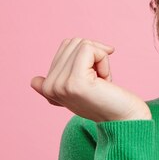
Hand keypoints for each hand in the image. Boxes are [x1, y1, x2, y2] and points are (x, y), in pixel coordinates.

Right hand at [30, 38, 151, 121]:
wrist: (125, 117)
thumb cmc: (107, 98)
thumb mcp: (79, 85)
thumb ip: (60, 77)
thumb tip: (33, 81)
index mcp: (46, 88)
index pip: (65, 46)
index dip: (88, 55)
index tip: (93, 81)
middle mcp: (49, 87)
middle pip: (73, 42)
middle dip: (94, 55)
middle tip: (100, 80)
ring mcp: (60, 85)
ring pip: (82, 44)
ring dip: (100, 58)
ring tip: (101, 81)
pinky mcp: (75, 82)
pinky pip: (89, 48)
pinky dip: (104, 59)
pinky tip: (105, 80)